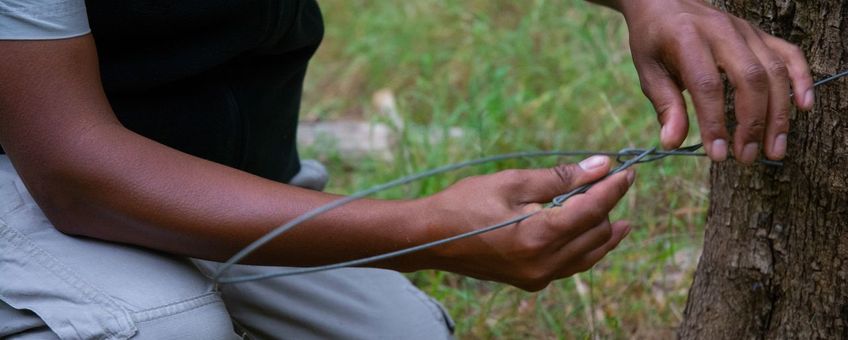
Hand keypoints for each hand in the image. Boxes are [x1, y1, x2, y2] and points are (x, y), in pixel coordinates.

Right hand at [420, 156, 632, 290]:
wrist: (430, 237)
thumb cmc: (465, 203)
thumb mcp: (512, 182)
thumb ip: (559, 177)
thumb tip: (600, 166)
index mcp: (539, 236)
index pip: (593, 210)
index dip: (613, 188)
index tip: (627, 170)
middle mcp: (544, 263)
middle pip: (596, 233)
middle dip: (608, 206)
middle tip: (612, 182)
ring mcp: (538, 276)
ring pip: (588, 255)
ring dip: (603, 231)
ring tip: (619, 215)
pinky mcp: (531, 280)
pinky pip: (571, 265)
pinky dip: (585, 248)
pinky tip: (590, 234)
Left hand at [613, 0, 813, 162]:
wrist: (664, 2)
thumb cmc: (654, 41)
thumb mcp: (648, 70)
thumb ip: (665, 105)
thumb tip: (672, 143)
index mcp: (688, 38)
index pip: (708, 84)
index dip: (715, 122)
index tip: (718, 155)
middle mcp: (722, 31)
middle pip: (751, 78)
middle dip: (753, 123)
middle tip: (747, 157)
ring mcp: (746, 31)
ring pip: (774, 71)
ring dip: (778, 114)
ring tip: (774, 150)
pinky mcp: (760, 34)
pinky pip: (789, 54)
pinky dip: (801, 80)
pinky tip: (803, 108)